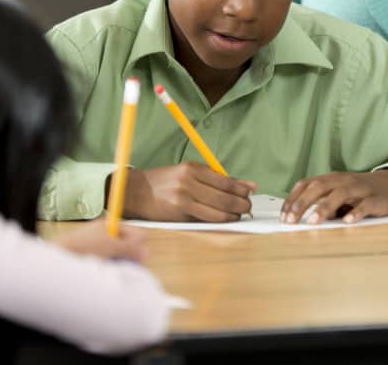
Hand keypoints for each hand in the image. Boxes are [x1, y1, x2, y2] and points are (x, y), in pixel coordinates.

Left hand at [54, 219, 148, 262]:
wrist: (58, 256)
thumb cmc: (85, 247)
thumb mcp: (112, 246)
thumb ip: (131, 247)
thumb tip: (147, 253)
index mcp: (110, 226)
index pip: (134, 233)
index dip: (138, 245)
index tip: (138, 258)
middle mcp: (104, 234)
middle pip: (126, 246)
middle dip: (128, 256)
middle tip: (123, 265)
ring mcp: (96, 246)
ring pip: (116, 257)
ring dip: (117, 264)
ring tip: (110, 270)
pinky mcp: (89, 258)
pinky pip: (106, 263)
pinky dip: (107, 269)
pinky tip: (102, 272)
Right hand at [120, 162, 255, 221]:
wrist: (136, 192)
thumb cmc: (165, 183)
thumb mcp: (189, 174)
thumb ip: (217, 179)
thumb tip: (249, 185)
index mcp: (193, 168)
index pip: (225, 179)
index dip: (242, 188)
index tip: (250, 193)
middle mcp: (189, 180)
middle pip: (225, 194)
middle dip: (242, 202)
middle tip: (248, 207)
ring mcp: (183, 196)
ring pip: (218, 207)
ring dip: (234, 213)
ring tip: (240, 214)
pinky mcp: (179, 211)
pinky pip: (206, 217)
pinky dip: (221, 219)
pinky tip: (226, 219)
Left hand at [281, 169, 387, 223]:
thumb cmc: (360, 192)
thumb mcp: (339, 194)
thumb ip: (322, 203)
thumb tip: (303, 218)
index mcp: (331, 179)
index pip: (306, 184)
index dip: (293, 199)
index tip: (283, 216)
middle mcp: (343, 181)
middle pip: (319, 187)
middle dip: (302, 203)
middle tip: (291, 220)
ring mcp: (360, 189)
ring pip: (340, 194)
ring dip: (324, 207)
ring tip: (313, 221)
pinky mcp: (375, 199)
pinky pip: (364, 204)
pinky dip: (355, 212)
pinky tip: (347, 221)